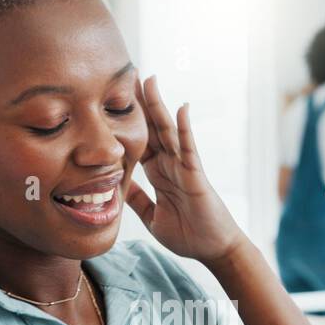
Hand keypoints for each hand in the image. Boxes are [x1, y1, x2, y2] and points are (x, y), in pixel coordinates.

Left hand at [126, 75, 243, 264]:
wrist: (212, 250)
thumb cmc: (188, 234)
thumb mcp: (152, 216)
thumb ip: (138, 200)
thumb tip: (116, 188)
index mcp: (159, 174)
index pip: (140, 141)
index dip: (126, 122)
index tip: (112, 100)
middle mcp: (171, 165)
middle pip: (152, 128)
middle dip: (141, 103)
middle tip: (127, 74)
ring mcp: (184, 167)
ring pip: (169, 131)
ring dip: (159, 106)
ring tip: (150, 80)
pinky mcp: (196, 176)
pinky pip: (190, 149)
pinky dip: (186, 129)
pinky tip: (182, 109)